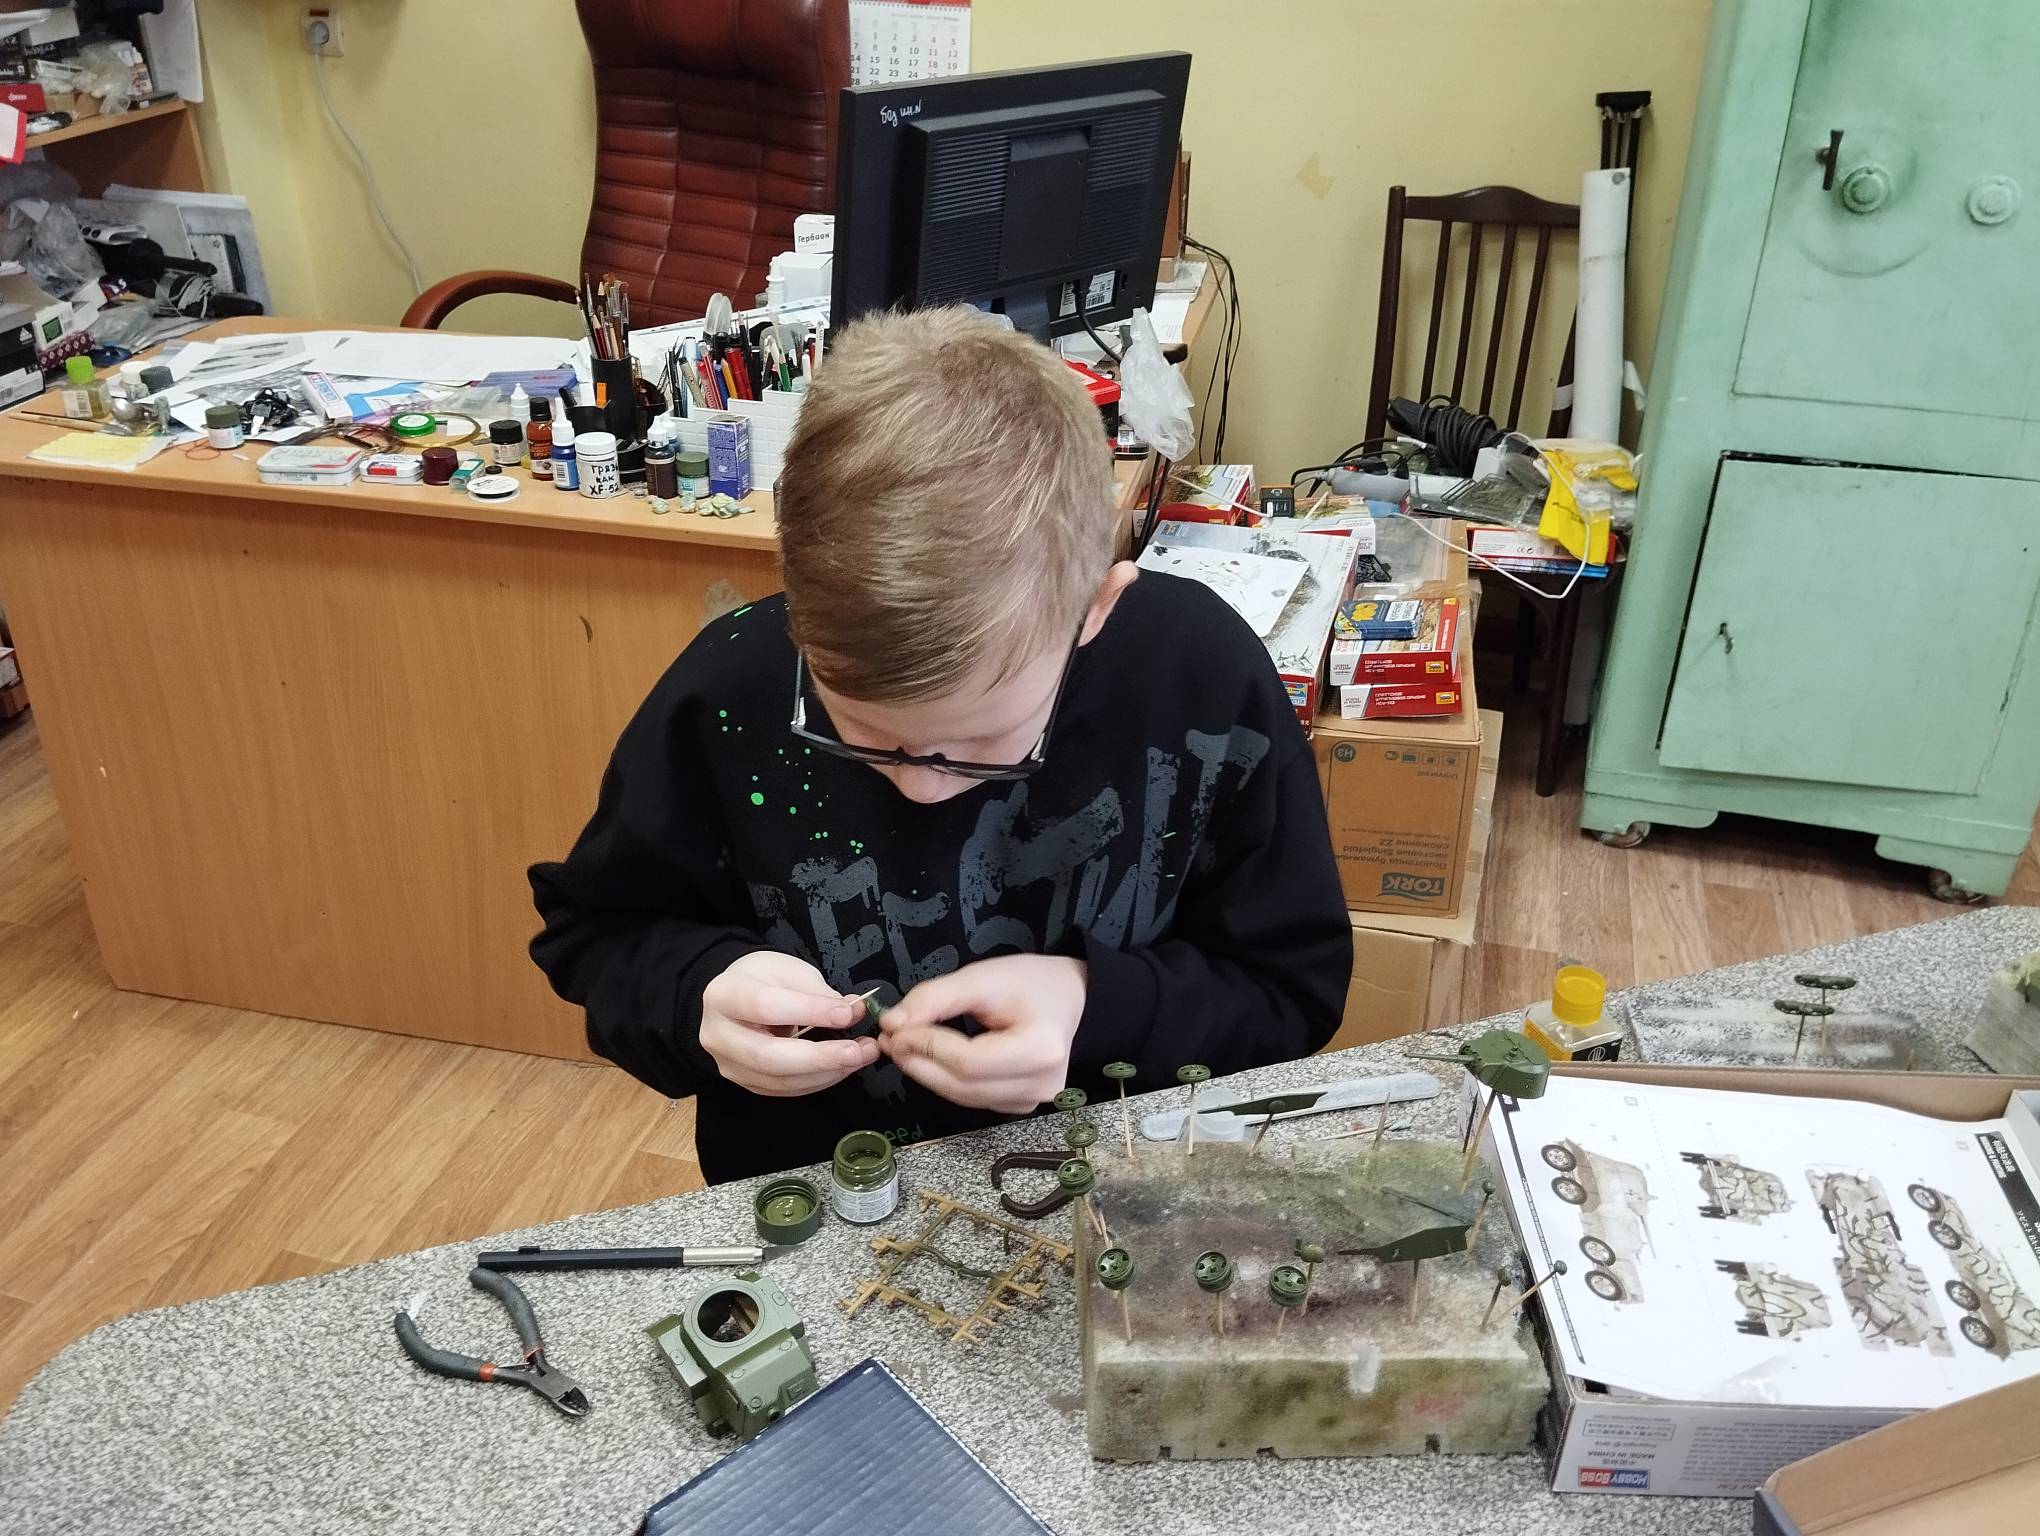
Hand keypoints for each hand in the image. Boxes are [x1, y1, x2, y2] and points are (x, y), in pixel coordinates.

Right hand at [699, 950, 879, 1096]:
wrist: (736, 997)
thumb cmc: (763, 979)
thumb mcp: (788, 970)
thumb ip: (818, 992)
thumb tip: (852, 1011)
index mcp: (724, 995)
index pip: (765, 1007)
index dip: (809, 1012)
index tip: (847, 1013)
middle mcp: (718, 1035)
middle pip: (768, 1056)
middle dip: (820, 1057)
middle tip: (859, 1051)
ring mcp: (729, 1064)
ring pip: (779, 1080)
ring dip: (827, 1072)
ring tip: (861, 1056)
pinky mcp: (745, 1082)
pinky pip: (784, 1089)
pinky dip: (818, 1080)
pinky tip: (842, 1067)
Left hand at [878, 955, 1086, 1112]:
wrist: (1067, 997)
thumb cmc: (1030, 982)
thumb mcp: (983, 977)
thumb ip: (935, 998)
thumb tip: (892, 1023)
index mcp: (1041, 1050)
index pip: (969, 1061)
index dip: (927, 1047)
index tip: (895, 1027)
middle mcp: (1041, 1086)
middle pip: (963, 1086)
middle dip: (919, 1063)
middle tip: (890, 1038)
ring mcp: (1032, 1101)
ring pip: (963, 1096)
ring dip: (927, 1073)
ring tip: (902, 1045)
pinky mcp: (1020, 1106)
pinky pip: (972, 1097)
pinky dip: (945, 1079)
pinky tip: (928, 1058)